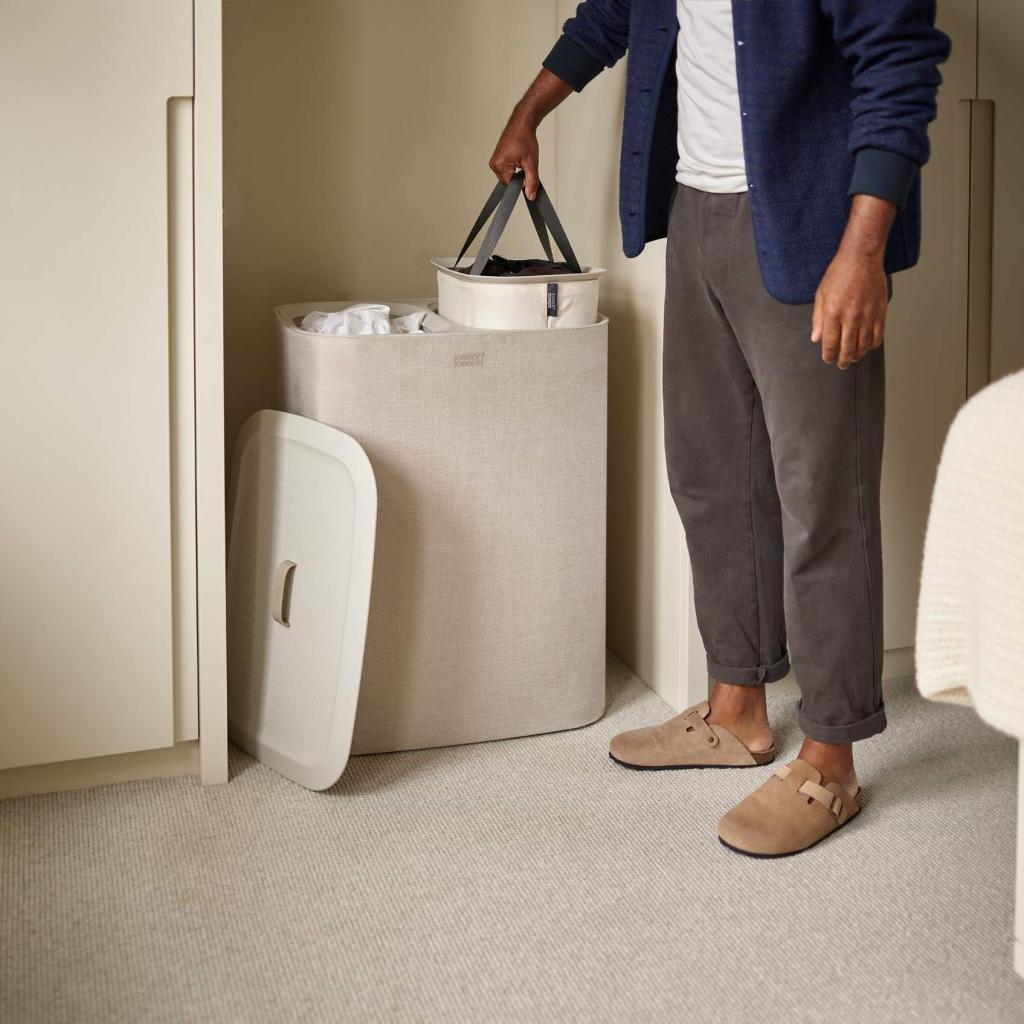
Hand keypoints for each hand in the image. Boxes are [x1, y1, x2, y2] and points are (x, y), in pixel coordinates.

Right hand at [489, 115, 539, 199]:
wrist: (522, 123)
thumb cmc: (525, 138)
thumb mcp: (532, 163)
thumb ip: (532, 182)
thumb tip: (531, 196)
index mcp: (500, 165)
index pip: (511, 185)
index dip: (521, 182)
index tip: (526, 171)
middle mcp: (494, 164)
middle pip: (508, 181)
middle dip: (519, 176)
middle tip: (524, 162)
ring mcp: (494, 160)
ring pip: (508, 176)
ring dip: (516, 171)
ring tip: (521, 157)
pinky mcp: (496, 158)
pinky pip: (506, 169)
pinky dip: (513, 166)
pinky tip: (517, 157)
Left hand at [810, 249, 887, 369]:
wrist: (862, 258)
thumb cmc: (839, 273)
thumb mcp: (821, 295)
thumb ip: (818, 319)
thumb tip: (816, 338)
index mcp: (833, 314)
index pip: (830, 343)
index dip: (828, 355)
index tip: (827, 359)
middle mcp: (851, 317)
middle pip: (848, 348)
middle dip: (843, 360)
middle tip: (841, 364)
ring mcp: (868, 316)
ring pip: (863, 345)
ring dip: (858, 355)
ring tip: (853, 358)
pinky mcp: (880, 312)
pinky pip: (878, 335)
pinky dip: (873, 344)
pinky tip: (867, 346)